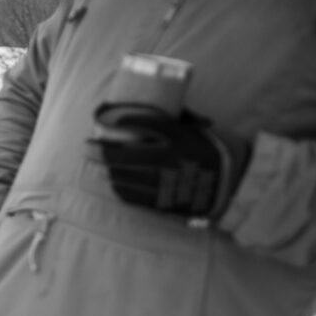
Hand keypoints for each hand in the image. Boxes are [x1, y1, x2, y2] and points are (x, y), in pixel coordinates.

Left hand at [90, 105, 249, 217]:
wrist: (229, 184)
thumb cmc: (206, 151)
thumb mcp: (193, 130)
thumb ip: (169, 122)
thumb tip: (134, 114)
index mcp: (182, 137)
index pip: (149, 123)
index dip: (123, 119)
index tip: (104, 117)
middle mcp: (172, 159)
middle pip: (126, 154)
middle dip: (100, 151)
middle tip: (86, 147)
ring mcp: (166, 182)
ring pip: (125, 177)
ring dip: (105, 170)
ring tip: (94, 164)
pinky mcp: (164, 201)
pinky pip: (133, 196)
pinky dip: (119, 188)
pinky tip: (111, 182)